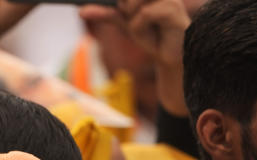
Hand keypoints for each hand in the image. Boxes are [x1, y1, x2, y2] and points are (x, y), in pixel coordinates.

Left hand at [80, 0, 189, 114]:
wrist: (169, 57)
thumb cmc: (152, 36)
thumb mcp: (126, 23)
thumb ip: (107, 14)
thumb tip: (82, 11)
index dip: (122, 4)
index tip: (123, 13)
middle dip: (125, 8)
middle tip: (134, 19)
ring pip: (134, 3)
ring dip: (133, 19)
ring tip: (146, 28)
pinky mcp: (174, 9)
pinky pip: (145, 13)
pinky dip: (141, 26)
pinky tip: (153, 33)